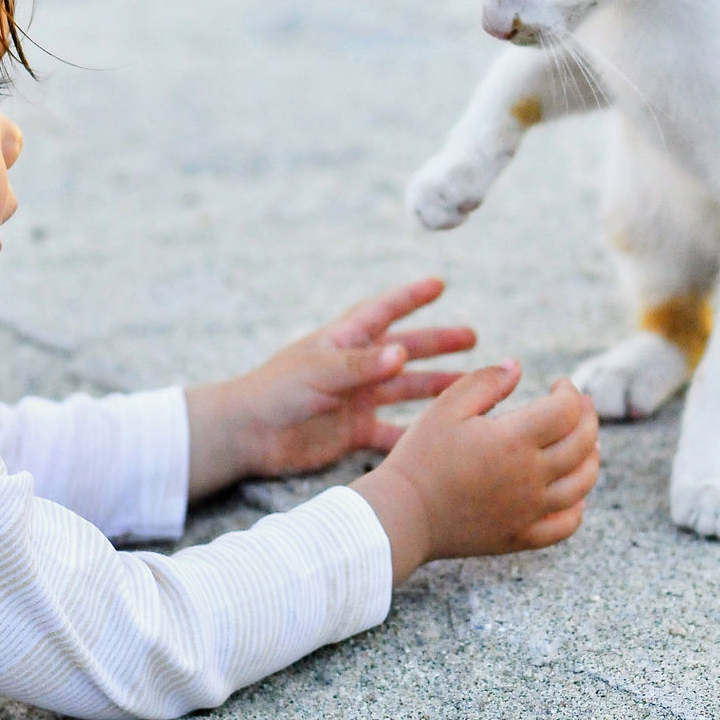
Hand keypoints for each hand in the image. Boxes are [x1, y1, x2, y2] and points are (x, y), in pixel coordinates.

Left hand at [184, 278, 474, 500]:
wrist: (247, 434)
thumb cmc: (276, 391)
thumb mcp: (321, 371)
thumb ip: (363, 365)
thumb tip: (403, 353)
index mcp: (345, 341)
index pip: (384, 311)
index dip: (411, 296)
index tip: (440, 284)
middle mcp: (355, 367)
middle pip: (405, 350)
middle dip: (438, 343)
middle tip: (473, 338)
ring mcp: (356, 399)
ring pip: (405, 390)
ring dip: (435, 386)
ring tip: (469, 384)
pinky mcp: (353, 431)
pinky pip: (392, 432)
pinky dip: (415, 434)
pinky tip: (441, 435)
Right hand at [353, 363, 599, 582]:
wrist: (402, 515)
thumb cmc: (420, 458)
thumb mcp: (446, 407)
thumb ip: (485, 382)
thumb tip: (517, 367)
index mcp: (514, 440)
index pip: (567, 410)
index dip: (571, 391)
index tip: (559, 384)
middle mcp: (531, 477)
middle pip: (584, 444)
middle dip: (588, 418)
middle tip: (580, 406)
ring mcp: (529, 511)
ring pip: (583, 484)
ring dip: (591, 458)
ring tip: (586, 444)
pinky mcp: (521, 536)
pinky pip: (566, 525)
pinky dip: (577, 507)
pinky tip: (571, 493)